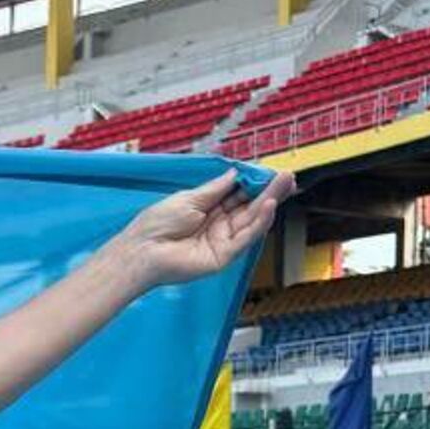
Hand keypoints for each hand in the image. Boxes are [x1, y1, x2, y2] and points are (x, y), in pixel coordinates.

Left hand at [117, 169, 296, 286]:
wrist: (141, 251)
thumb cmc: (156, 225)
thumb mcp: (189, 199)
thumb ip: (215, 189)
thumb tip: (235, 173)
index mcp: (208, 210)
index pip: (238, 195)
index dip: (255, 184)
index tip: (270, 171)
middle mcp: (218, 227)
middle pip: (249, 207)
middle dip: (270, 191)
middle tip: (288, 176)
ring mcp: (221, 242)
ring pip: (252, 221)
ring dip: (270, 202)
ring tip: (286, 184)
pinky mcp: (222, 257)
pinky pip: (245, 238)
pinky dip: (259, 222)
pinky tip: (269, 206)